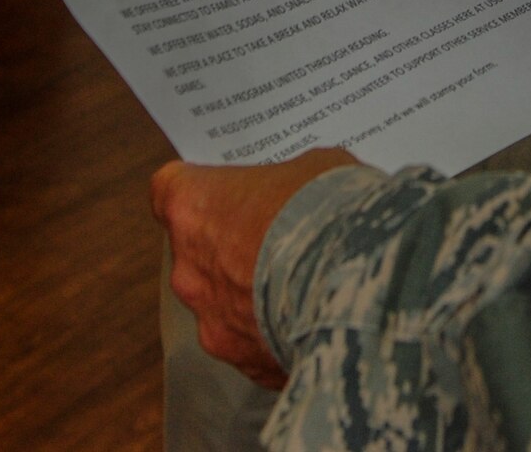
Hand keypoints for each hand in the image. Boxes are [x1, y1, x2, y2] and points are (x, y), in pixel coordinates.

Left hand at [151, 148, 361, 388]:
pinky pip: (256, 342)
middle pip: (200, 251)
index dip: (200, 187)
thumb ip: (287, 183)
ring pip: (225, 304)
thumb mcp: (314, 168)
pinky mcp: (243, 362)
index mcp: (195, 208)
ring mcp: (212, 323)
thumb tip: (296, 196)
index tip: (224, 188)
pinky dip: (279, 333)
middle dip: (235, 245)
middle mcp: (189, 270)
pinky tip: (318, 317)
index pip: (170, 190)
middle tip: (282, 235)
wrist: (359, 280)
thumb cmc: (328, 209)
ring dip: (255, 295)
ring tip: (307, 283)